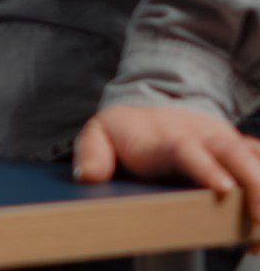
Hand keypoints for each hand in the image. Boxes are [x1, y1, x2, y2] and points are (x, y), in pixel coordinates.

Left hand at [74, 104, 259, 251]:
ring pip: (257, 160)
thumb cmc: (126, 133)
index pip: (188, 150)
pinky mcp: (243, 153)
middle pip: (235, 154)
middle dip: (254, 184)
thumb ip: (91, 152)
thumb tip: (89, 176)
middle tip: (258, 219)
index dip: (206, 168)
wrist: (148, 113)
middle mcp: (204, 137)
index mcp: (168, 137)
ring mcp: (228, 144)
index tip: (221, 189)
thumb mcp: (100, 134)